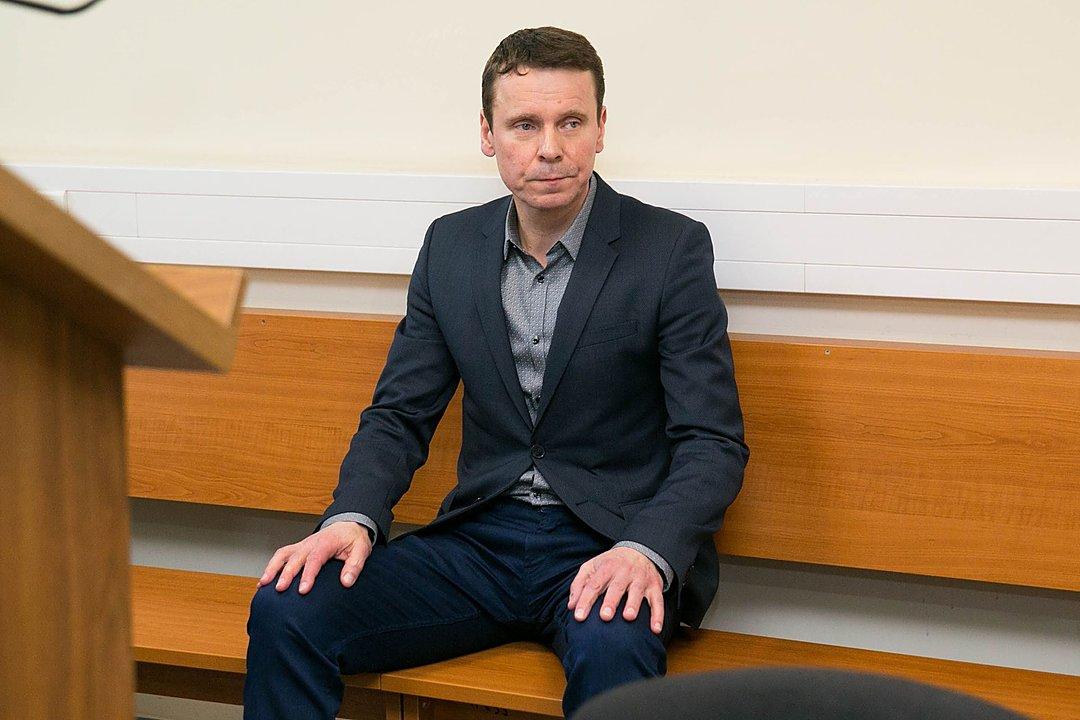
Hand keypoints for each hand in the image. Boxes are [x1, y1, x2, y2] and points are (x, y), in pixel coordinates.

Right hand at [257, 522, 372, 594]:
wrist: (348, 525)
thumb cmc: (353, 539)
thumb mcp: (362, 550)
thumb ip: (354, 566)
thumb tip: (346, 582)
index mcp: (326, 543)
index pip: (315, 559)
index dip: (308, 575)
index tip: (303, 590)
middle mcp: (311, 543)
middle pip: (295, 558)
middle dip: (286, 574)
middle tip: (280, 589)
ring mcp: (302, 545)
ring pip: (283, 554)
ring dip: (272, 568)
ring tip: (263, 584)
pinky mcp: (297, 549)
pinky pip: (281, 555)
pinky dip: (271, 567)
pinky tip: (264, 582)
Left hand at [567, 547, 664, 633]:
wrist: (640, 550)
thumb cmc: (611, 563)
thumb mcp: (592, 566)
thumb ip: (579, 584)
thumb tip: (571, 605)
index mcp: (606, 567)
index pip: (594, 584)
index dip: (586, 600)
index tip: (579, 617)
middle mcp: (624, 572)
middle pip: (616, 587)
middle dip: (610, 602)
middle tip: (604, 617)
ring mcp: (640, 579)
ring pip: (637, 591)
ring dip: (633, 604)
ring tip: (628, 617)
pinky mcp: (655, 587)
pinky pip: (658, 601)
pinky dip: (658, 615)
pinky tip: (655, 629)